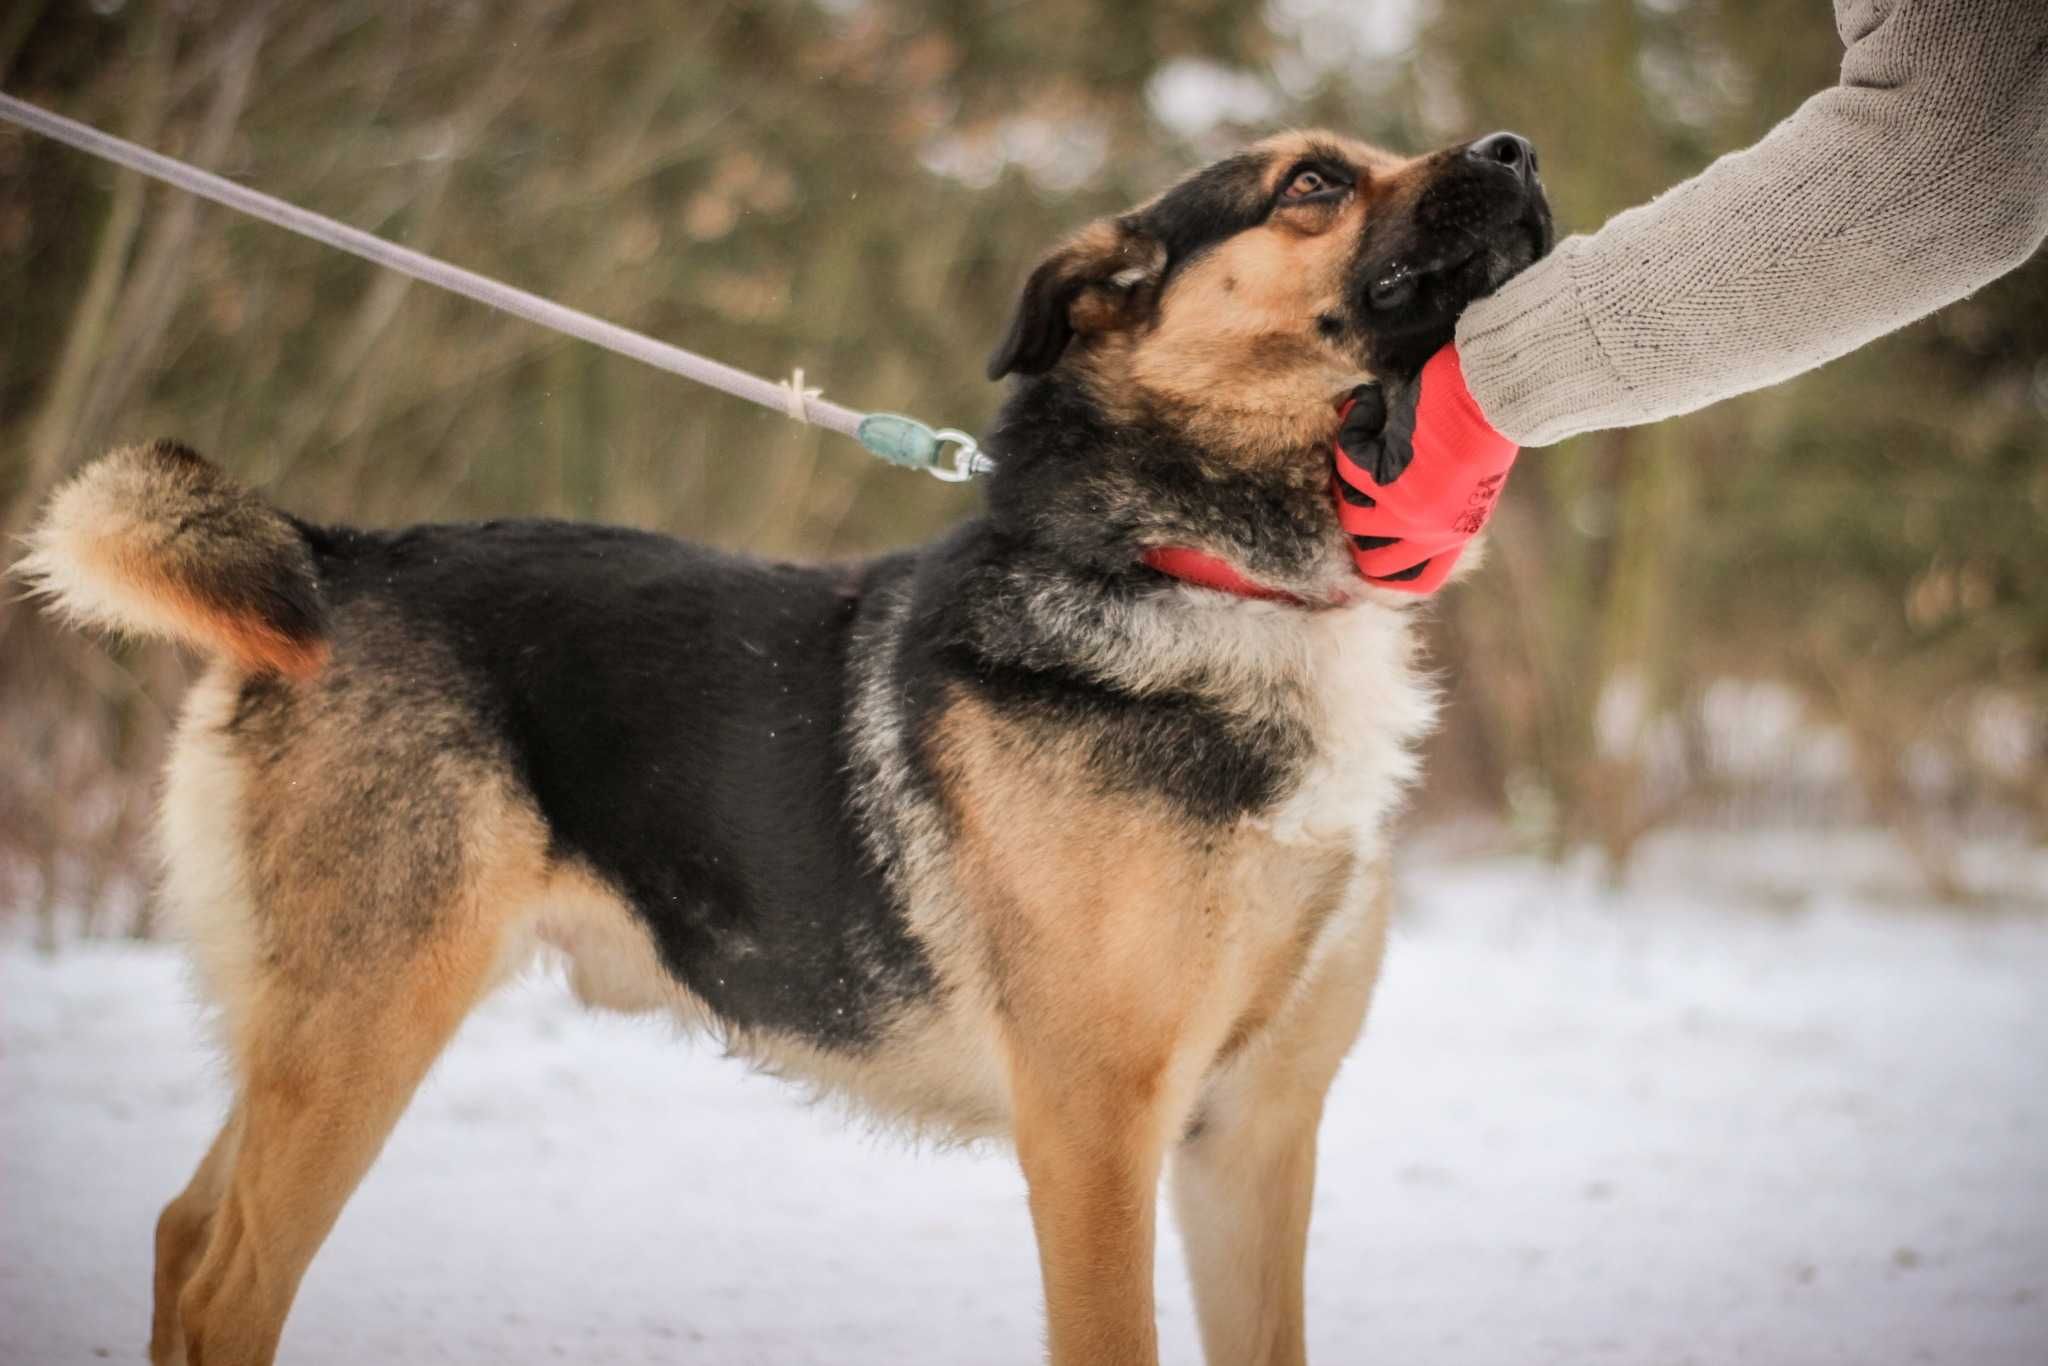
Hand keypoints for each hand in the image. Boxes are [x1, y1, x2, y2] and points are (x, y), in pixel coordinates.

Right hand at [1333, 345, 1519, 594]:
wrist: (1496, 396)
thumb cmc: (1486, 423)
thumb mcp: (1468, 480)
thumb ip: (1437, 503)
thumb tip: (1384, 507)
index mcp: (1455, 534)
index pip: (1416, 580)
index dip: (1387, 570)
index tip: (1370, 546)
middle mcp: (1428, 532)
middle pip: (1367, 559)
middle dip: (1354, 525)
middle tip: (1352, 486)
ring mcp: (1406, 510)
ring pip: (1347, 510)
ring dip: (1347, 475)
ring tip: (1364, 437)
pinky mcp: (1389, 479)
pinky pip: (1347, 463)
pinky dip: (1353, 429)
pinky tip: (1367, 407)